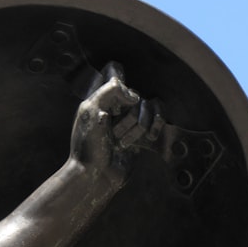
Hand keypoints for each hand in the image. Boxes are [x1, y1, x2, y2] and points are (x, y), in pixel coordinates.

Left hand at [69, 63, 162, 188]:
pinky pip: (159, 117)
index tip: (118, 98)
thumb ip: (109, 91)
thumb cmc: (89, 146)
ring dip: (138, 125)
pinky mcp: (142, 132)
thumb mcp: (91, 112)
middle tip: (114, 132)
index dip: (119, 76)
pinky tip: (148, 138)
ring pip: (148, 106)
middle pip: (134, 93)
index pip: (114, 71)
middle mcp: (115, 106)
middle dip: (127, 115)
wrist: (97, 176)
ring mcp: (129, 119)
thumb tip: (133, 93)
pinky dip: (155, 126)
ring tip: (123, 142)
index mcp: (98, 98)